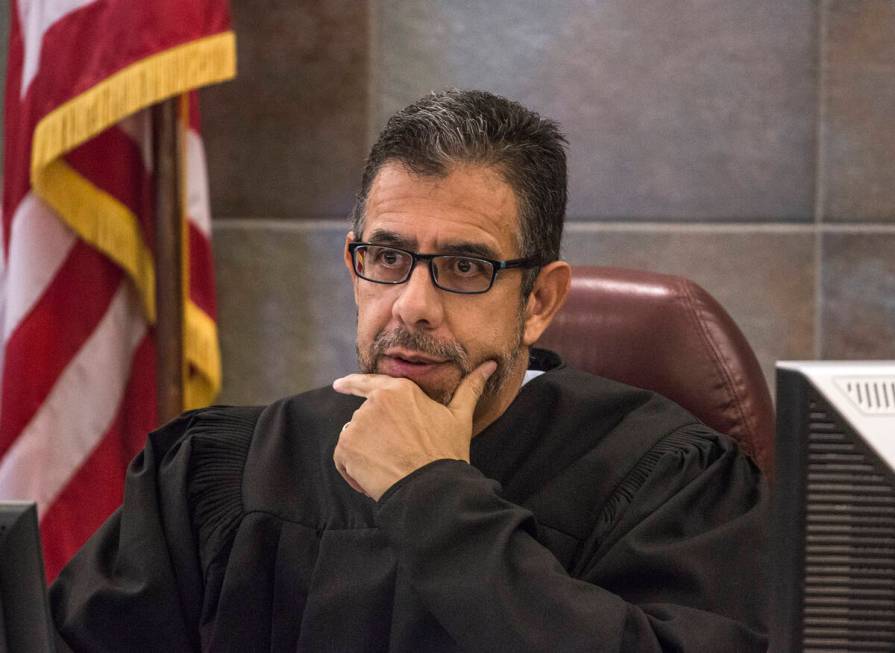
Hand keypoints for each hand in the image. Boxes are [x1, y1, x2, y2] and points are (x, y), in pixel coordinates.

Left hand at [331, 360, 496, 500]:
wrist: (432, 487)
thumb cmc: (447, 452)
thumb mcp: (459, 417)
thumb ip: (470, 388)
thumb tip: (490, 365)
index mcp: (398, 390)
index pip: (368, 382)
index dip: (351, 384)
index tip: (338, 385)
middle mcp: (374, 402)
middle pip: (365, 418)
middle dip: (376, 437)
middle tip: (399, 456)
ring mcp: (358, 425)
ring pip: (354, 438)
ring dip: (365, 453)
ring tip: (390, 467)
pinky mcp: (346, 447)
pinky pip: (343, 458)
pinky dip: (353, 470)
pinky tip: (374, 479)